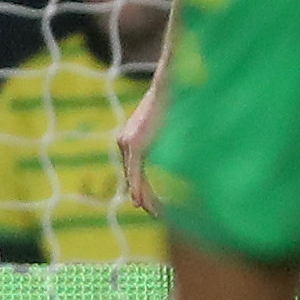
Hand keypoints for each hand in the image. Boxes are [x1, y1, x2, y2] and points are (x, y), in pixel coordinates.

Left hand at [115, 81, 165, 214]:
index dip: (140, 185)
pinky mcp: (135, 145)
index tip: (147, 200)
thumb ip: (162, 137)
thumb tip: (175, 147)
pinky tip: (142, 203)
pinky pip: (136, 172)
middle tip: (152, 212)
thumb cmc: (170, 102)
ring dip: (142, 197)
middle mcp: (125, 141)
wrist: (166, 86)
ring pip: (133, 178)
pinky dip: (139, 188)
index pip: (134, 168)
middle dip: (142, 195)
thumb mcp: (163, 123)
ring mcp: (128, 143)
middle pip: (132, 175)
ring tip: (152, 213)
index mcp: (130, 137)